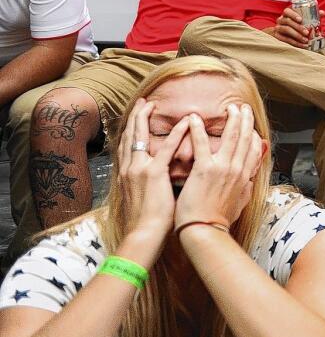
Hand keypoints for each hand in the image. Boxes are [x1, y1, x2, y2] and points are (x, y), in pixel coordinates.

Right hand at [118, 98, 188, 240]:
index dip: (130, 130)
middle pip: (129, 136)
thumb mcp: (141, 199)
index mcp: (127, 175)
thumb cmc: (145, 223)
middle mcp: (130, 168)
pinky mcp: (154, 174)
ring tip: (153, 104)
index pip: (127, 146)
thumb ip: (146, 185)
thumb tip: (154, 181)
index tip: (135, 117)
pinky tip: (186, 122)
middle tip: (142, 102)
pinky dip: (177, 134)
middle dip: (135, 117)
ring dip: (146, 118)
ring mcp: (140, 169)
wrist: (143, 234)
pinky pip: (166, 148)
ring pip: (140, 136)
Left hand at [174, 105, 263, 230]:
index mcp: (244, 178)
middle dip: (246, 122)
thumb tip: (251, 179)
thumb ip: (246, 187)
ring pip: (231, 138)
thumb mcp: (240, 203)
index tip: (251, 125)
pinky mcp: (205, 170)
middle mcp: (237, 170)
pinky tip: (193, 118)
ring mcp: (223, 169)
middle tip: (243, 108)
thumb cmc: (218, 220)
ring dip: (232, 120)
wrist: (205, 231)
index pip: (253, 152)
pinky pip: (202, 144)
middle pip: (245, 140)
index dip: (253, 136)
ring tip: (230, 107)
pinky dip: (198, 130)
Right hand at [272, 5, 315, 47]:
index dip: (293, 15)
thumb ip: (313, 16)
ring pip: (286, 30)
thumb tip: (322, 12)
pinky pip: (286, 40)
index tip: (301, 20)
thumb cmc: (299, 24)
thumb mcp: (306, 20)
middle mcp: (281, 19)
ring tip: (306, 40)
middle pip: (287, 21)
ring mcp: (278, 28)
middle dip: (298, 27)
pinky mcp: (278, 36)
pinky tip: (303, 45)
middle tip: (307, 33)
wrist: (287, 34)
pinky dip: (295, 43)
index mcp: (287, 14)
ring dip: (297, 35)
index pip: (287, 11)